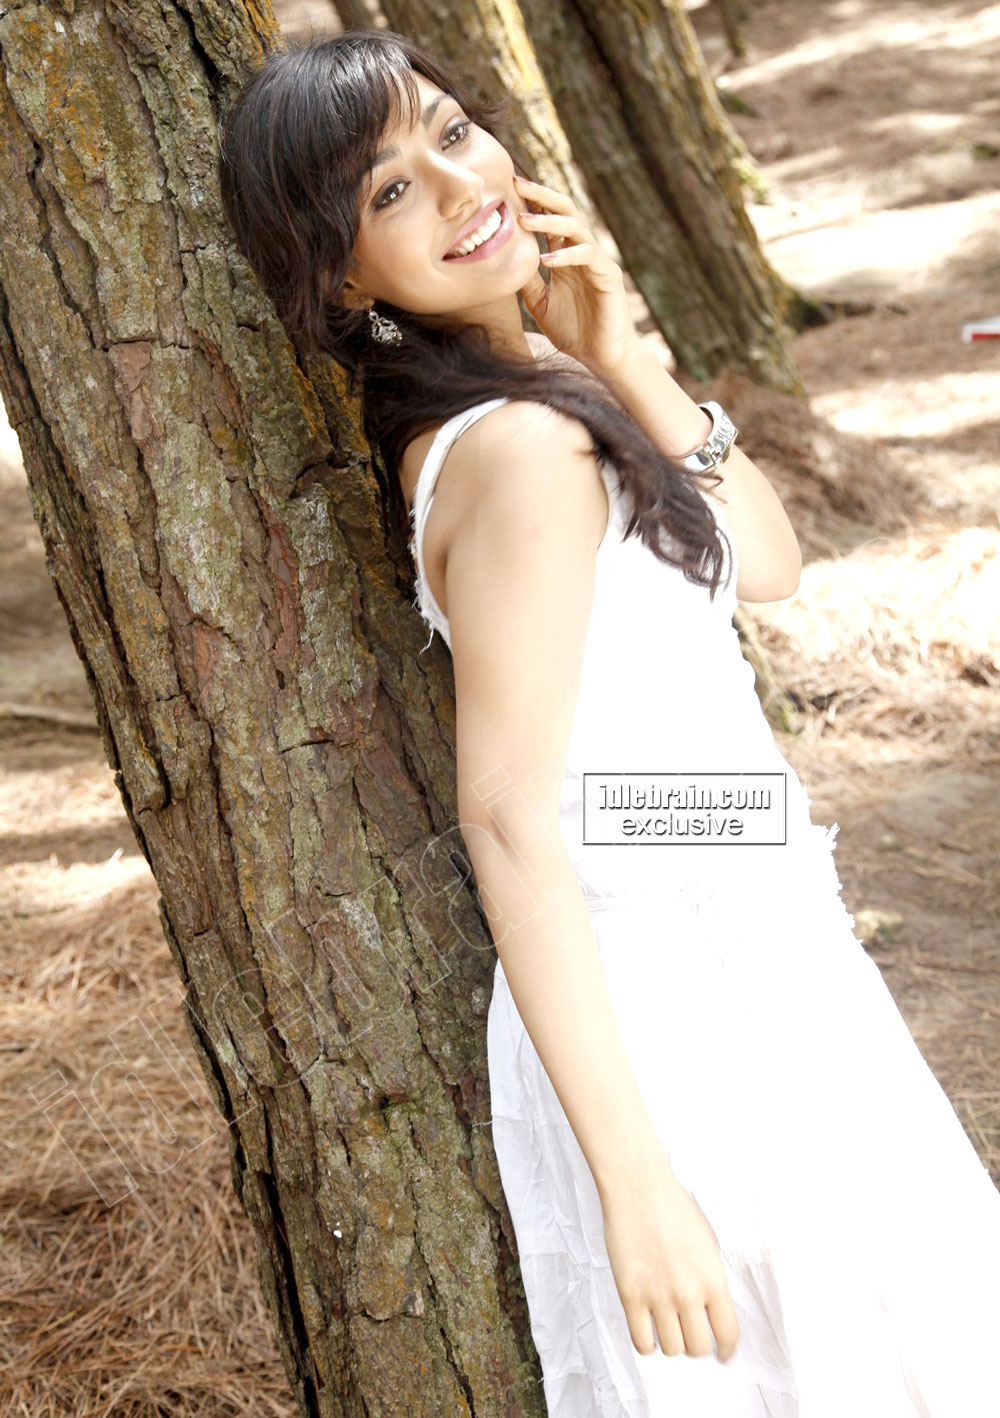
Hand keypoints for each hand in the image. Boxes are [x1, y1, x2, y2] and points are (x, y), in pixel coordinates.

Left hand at [514, 174, 639, 377]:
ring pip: (576, 227)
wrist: (601, 357)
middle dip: (541, 195)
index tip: (506, 188)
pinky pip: (588, 256)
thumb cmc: (573, 331)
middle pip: (564, 210)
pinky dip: (566, 255)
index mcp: (565, 254)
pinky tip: (547, 260)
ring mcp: (596, 261)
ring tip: (525, 220)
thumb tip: (503, 259)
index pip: (548, 219)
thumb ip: (527, 279)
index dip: (530, 202)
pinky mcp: (608, 276)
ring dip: (549, 222)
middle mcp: (581, 251)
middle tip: (516, 183)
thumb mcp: (539, 303)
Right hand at [599, 1154, 740, 1362]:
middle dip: (696, 1344)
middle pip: (698, 1349)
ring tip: (666, 1325)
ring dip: (671, 1342)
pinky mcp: (629, 1296)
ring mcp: (658, 1296)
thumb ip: (711, 1281)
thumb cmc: (673, 1207)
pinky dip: (647, 1342)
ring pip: (671, 1350)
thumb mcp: (707, 1243)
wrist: (638, 1186)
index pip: (728, 1335)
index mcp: (714, 1279)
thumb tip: (711, 1313)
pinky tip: (648, 1326)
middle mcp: (689, 1293)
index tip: (721, 1354)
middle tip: (689, 1332)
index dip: (726, 1350)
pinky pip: (642, 1342)